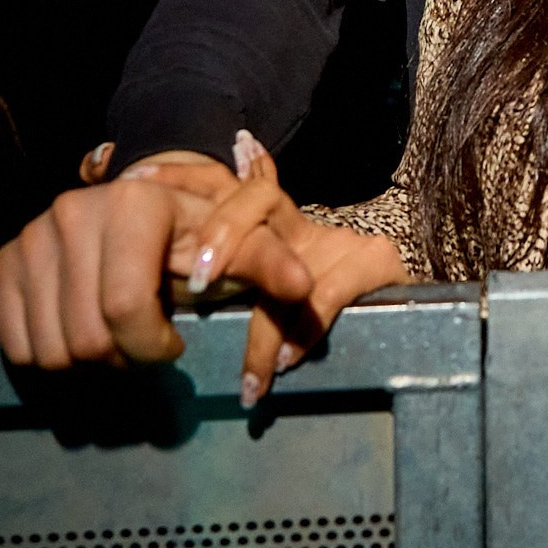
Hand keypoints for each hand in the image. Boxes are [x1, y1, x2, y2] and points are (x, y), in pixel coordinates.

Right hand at [0, 152, 315, 369]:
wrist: (137, 209)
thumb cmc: (195, 235)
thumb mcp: (238, 243)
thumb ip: (268, 263)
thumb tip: (302, 284)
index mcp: (133, 204)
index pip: (125, 311)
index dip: (151, 348)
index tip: (174, 345)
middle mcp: (73, 212)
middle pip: (87, 339)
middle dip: (122, 361)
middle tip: (144, 347)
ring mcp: (33, 236)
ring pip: (51, 350)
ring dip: (87, 365)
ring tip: (116, 340)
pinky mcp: (5, 261)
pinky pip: (16, 344)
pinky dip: (49, 357)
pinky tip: (81, 334)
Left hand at [174, 140, 410, 406]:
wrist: (411, 321)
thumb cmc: (316, 322)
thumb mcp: (254, 308)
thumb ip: (216, 300)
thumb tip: (150, 311)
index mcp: (262, 227)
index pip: (219, 186)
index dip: (180, 178)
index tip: (136, 183)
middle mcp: (296, 224)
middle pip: (255, 200)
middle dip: (223, 234)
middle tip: (201, 280)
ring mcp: (338, 239)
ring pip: (291, 259)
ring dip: (265, 320)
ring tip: (249, 368)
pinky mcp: (375, 261)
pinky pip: (332, 290)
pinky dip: (306, 329)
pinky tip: (285, 363)